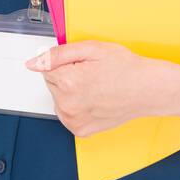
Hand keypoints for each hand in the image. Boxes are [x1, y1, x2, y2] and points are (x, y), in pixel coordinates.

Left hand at [25, 40, 159, 137]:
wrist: (147, 90)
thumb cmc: (124, 68)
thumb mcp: (91, 49)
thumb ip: (57, 54)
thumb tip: (33, 63)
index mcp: (68, 81)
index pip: (46, 67)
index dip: (65, 62)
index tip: (82, 64)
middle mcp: (67, 104)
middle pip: (52, 83)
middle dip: (67, 76)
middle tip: (91, 74)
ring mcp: (74, 120)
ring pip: (59, 99)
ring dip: (70, 92)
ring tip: (95, 88)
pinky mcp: (80, 130)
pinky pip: (68, 114)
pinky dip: (77, 107)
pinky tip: (94, 100)